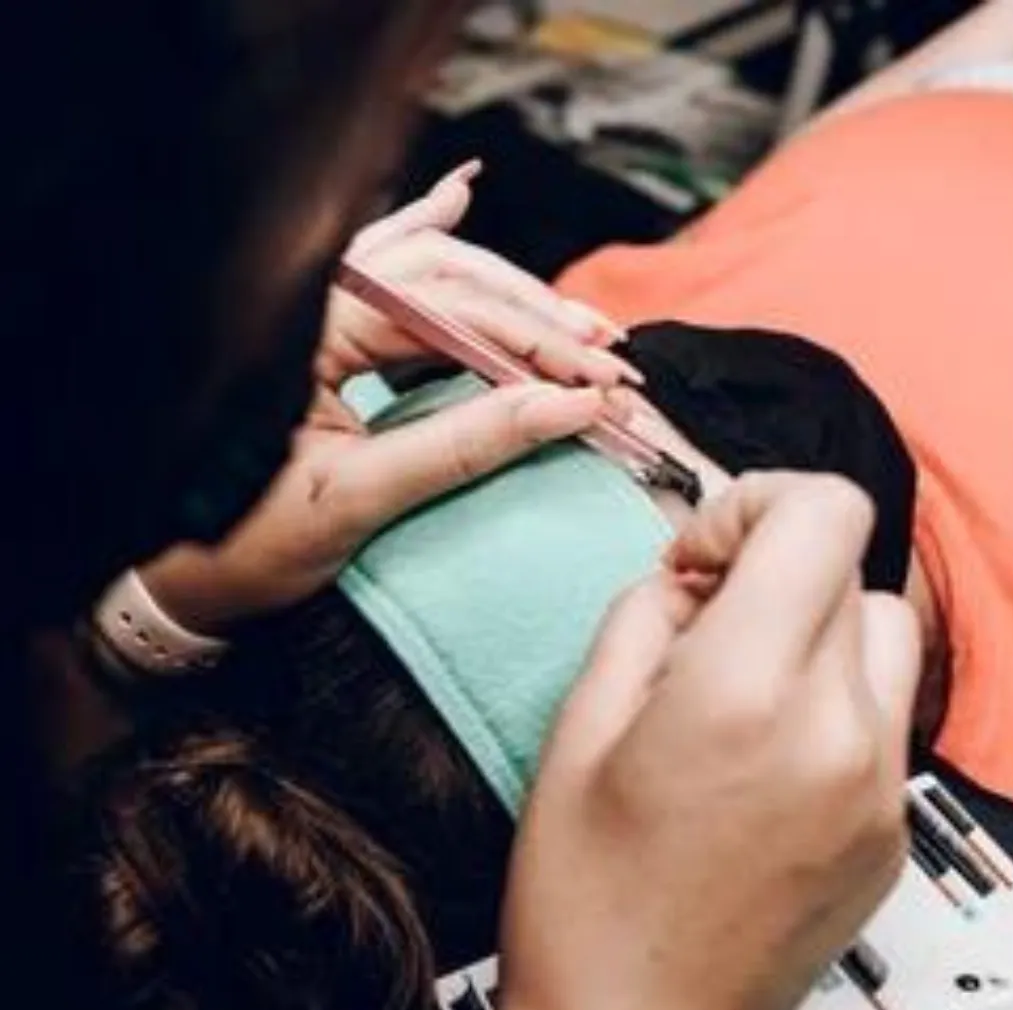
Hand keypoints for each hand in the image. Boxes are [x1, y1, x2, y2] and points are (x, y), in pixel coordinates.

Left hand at [138, 165, 633, 630]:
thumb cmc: (244, 543)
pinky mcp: (323, 338)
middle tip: (606, 355)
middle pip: (446, 276)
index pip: (445, 310)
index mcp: (304, 328)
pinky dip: (433, 247)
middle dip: (533, 316)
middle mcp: (310, 302)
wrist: (182, 579)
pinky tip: (458, 203)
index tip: (598, 382)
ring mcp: (315, 314)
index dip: (532, 344)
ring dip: (506, 293)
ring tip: (574, 321)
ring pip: (429, 274)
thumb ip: (461, 447)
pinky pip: (389, 279)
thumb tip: (565, 409)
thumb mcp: (357, 498)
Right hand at [493, 473, 920, 1009]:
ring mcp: (881, 786)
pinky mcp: (892, 829)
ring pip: (880, 633)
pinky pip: (881, 711)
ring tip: (736, 681)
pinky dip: (830, 694)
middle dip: (769, 568)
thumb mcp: (578, 726)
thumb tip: (692, 578)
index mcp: (748, 691)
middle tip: (696, 624)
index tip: (696, 561)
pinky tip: (762, 750)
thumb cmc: (583, 892)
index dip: (755, 504)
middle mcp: (839, 730)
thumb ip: (642, 616)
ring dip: (812, 626)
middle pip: (849, 568)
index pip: (826, 513)